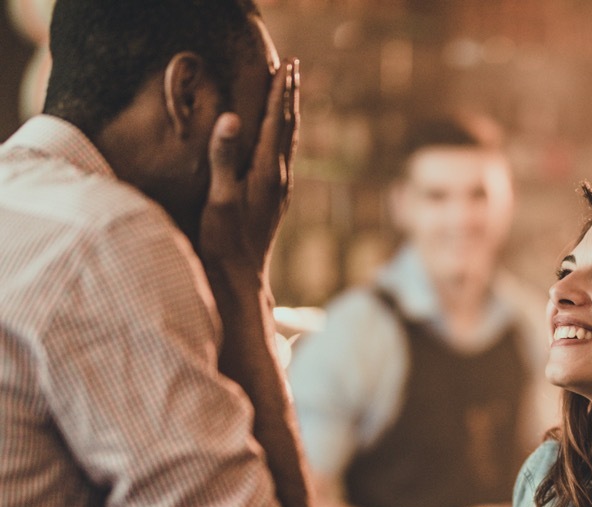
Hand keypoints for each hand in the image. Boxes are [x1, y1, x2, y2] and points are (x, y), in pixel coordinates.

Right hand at [199, 58, 298, 288]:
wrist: (242, 278)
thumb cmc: (226, 241)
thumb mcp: (220, 198)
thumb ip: (225, 157)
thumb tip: (232, 118)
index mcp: (266, 173)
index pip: (275, 123)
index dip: (279, 93)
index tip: (285, 66)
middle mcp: (278, 178)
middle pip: (288, 127)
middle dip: (289, 96)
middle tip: (293, 68)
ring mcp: (278, 190)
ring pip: (288, 142)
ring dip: (289, 113)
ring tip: (290, 92)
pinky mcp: (273, 200)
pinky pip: (282, 156)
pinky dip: (283, 135)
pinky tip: (281, 137)